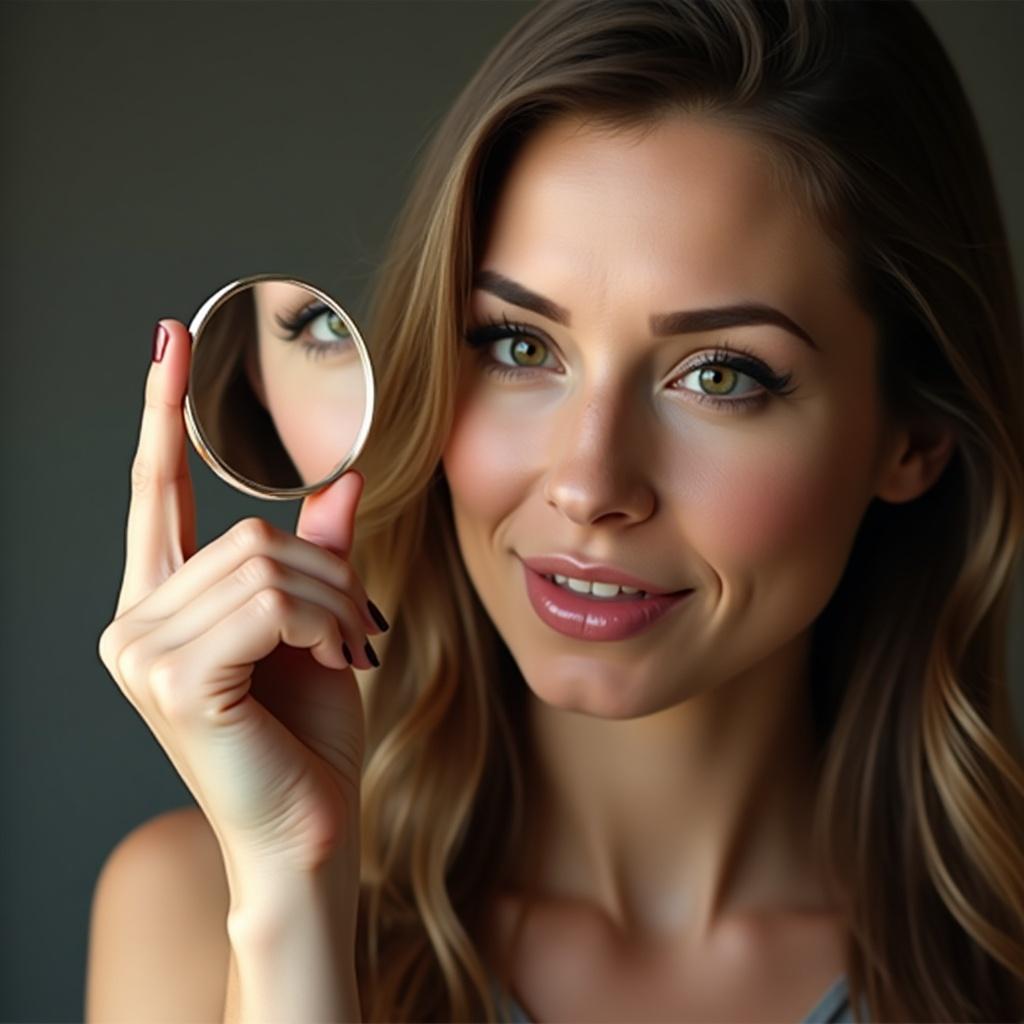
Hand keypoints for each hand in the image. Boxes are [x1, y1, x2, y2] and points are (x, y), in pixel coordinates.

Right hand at [99, 320, 384, 880]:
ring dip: (333, 600)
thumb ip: (318, 553)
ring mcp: (142, 652)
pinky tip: (331, 661)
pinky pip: (270, 599)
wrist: (308, 834)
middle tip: (354, 629)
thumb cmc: (308, 738)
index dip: (162, 416)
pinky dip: (322, 621)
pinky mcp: (172, 679)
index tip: (170, 342)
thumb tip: (342, 478)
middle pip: (247, 531)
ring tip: (345, 650)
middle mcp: (134, 624)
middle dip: (326, 571)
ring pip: (265, 560)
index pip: (156, 493)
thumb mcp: (319, 628)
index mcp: (162, 607)